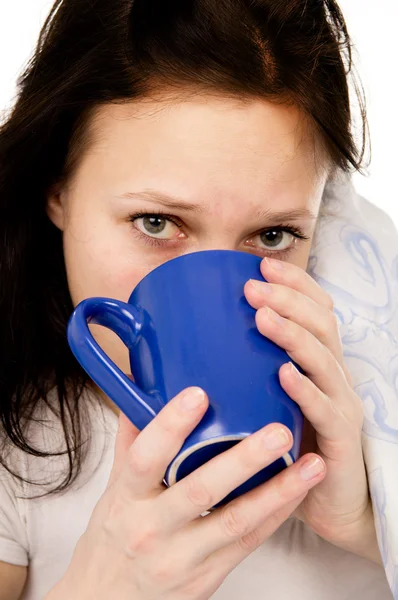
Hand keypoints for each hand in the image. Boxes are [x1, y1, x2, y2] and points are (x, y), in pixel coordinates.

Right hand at [46, 386, 324, 599]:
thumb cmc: (112, 540)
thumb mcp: (113, 492)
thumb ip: (132, 442)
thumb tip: (139, 391)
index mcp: (125, 499)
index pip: (144, 458)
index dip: (169, 426)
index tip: (198, 394)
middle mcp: (152, 529)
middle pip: (200, 491)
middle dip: (242, 461)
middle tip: (278, 432)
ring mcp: (182, 557)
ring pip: (236, 520)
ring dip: (278, 491)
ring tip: (311, 463)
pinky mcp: (207, 576)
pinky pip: (248, 542)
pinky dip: (276, 515)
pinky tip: (299, 491)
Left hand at [244, 256, 380, 562]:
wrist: (329, 501)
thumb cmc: (288, 444)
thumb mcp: (266, 402)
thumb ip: (238, 377)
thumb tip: (173, 356)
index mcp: (317, 362)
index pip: (316, 310)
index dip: (294, 284)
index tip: (260, 266)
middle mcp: (334, 376)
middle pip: (321, 325)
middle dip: (287, 300)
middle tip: (252, 288)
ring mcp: (341, 405)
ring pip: (324, 360)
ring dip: (293, 335)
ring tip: (263, 317)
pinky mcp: (340, 439)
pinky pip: (325, 410)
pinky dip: (305, 389)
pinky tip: (284, 374)